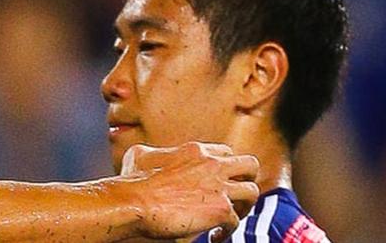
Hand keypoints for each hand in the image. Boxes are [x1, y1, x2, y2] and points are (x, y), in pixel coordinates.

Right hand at [120, 142, 259, 239]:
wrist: (134, 202)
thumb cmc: (134, 181)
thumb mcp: (140, 155)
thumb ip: (152, 152)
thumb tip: (147, 154)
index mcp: (196, 151)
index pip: (226, 153)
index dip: (226, 167)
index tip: (221, 180)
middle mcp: (212, 164)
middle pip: (249, 165)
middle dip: (248, 179)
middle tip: (238, 194)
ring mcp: (219, 185)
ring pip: (252, 192)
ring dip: (245, 207)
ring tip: (231, 218)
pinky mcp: (219, 208)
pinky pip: (235, 221)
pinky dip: (227, 232)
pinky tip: (214, 238)